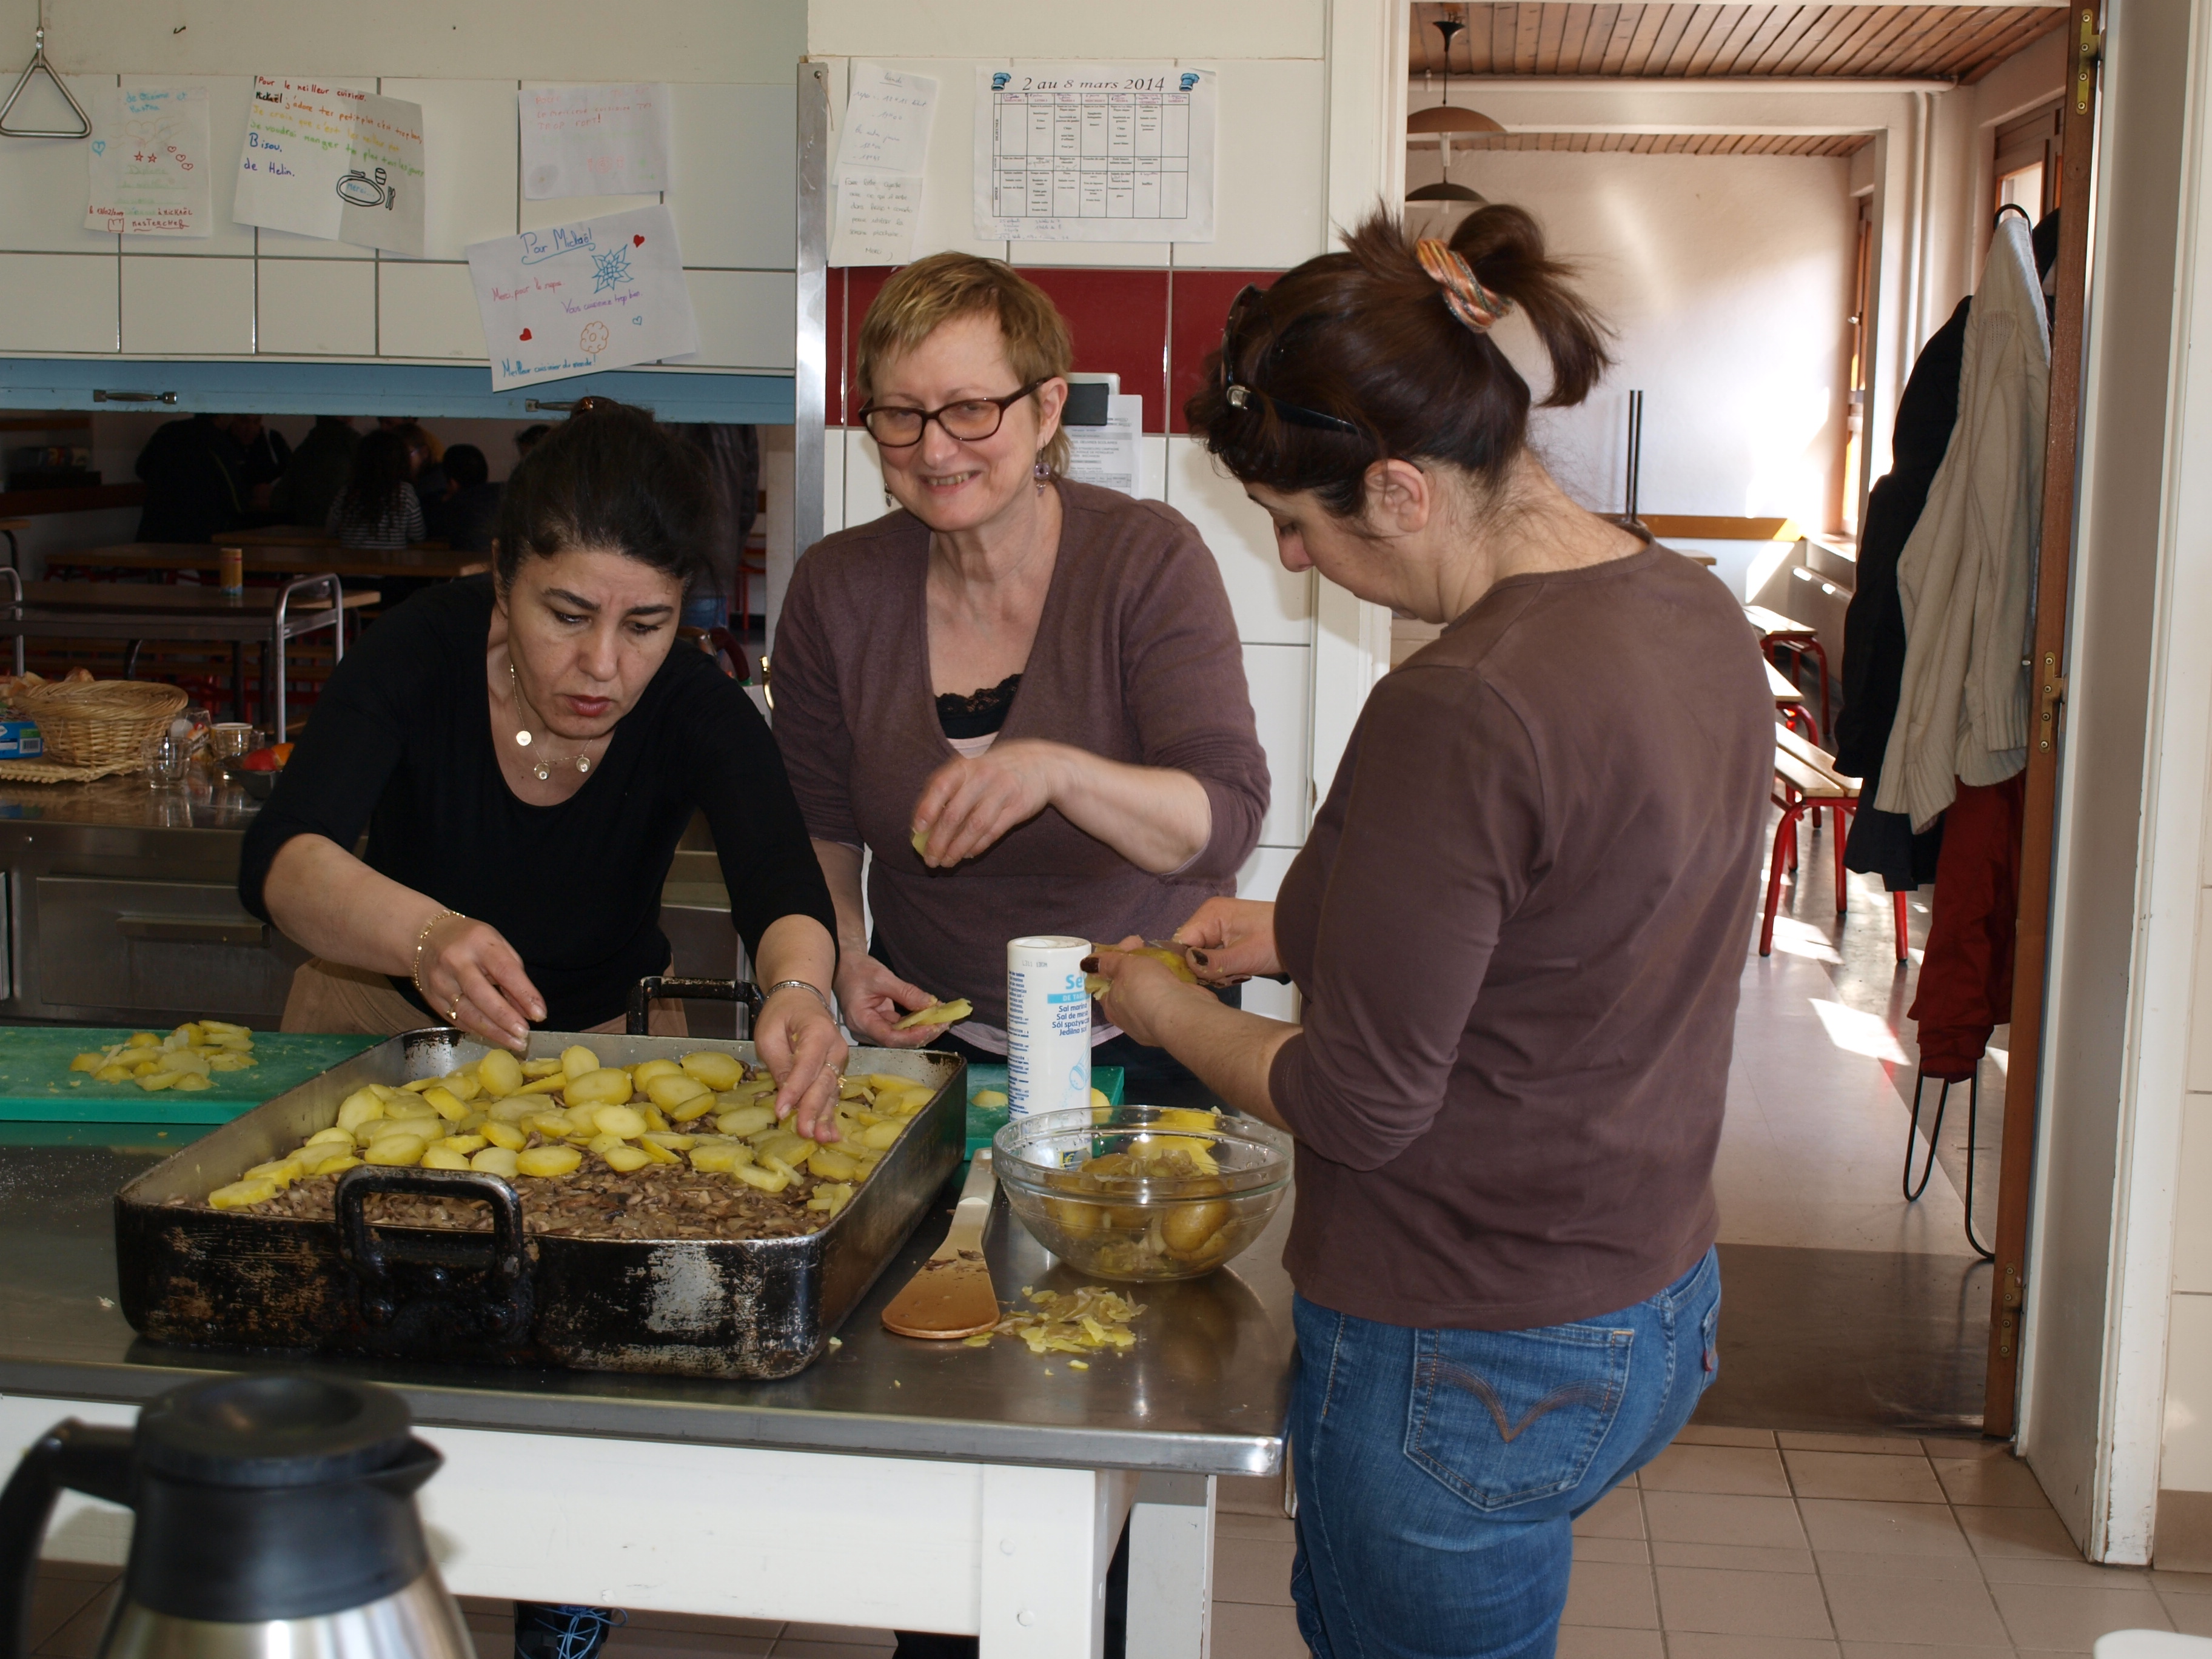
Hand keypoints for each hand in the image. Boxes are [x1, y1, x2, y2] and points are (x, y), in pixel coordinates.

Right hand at [417, 914, 545, 1053]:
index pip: (505, 971)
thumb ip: (513, 974)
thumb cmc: (470, 940)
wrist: (424, 938)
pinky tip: (495, 1037)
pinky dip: (479, 1030)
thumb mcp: (496, 945)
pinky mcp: (432, 999)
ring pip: (467, 1013)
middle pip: (482, 995)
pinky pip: (457, 1019)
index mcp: (479, 943)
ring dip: (493, 1032)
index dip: (523, 994)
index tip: (539, 1014)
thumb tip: (528, 1009)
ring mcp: (441, 982)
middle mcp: (456, 962)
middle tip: (524, 1034)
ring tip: (514, 1042)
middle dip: (505, 1018)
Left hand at [754, 983, 848, 1141]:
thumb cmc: (782, 1013)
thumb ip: (778, 1063)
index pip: (805, 1066)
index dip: (794, 1090)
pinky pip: (832, 1093)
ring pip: (831, 1091)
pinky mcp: (836, 1070)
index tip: (782, 1111)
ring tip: (821, 1139)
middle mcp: (835, 1047)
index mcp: (817, 1032)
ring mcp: (839, 1060)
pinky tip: (831, 1134)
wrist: (802, 998)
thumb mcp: (769, 1033)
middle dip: (813, 1109)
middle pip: (823, 1082)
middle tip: (805, 1132)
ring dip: (825, 1116)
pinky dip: (830, 1114)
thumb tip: (784, 1094)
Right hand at [833, 952, 940, 1047]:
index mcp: (861, 1021)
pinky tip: (932, 1015)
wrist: (845, 965)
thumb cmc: (857, 970)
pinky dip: (917, 1022)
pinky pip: (901, 1027)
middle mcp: (865, 1031)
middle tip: (945, 1022)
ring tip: (943, 1018)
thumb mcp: (882, 978)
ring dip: (923, 1028)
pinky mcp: (880, 1023)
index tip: (934, 1026)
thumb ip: (906, 993)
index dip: (914, 1036)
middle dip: (923, 1033)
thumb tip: (931, 1004)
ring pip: (902, 1036)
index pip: (890, 1038)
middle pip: (898, 1041)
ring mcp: (873, 1029)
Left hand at [910, 740, 1062, 867]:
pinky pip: (994, 831)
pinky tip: (968, 854)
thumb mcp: (971, 769)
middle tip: (930, 859)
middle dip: (939, 841)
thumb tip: (922, 827)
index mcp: (965, 766)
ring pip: (974, 826)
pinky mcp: (1018, 807)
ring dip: (957, 848)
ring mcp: (1002, 791)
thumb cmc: (994, 770)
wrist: (1040, 764)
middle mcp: (982, 776)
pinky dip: (978, 845)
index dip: (927, 809)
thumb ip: (948, 791)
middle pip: (955, 814)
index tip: (917, 830)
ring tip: (946, 861)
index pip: (940, 786)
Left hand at [1084, 935, 1208, 1047]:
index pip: (1104, 982)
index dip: (1111, 961)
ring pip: (1146, 992)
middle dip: (1132, 963)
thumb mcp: (1124, 967)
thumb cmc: (1147, 989)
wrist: (1183, 1014)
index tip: (1124, 946)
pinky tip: (1173, 972)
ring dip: (1150, 973)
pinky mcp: (1171, 1020)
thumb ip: (1107, 963)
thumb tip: (1085, 965)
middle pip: (1126, 985)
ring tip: (1159, 955)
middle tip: (1141, 943)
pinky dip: (1166, 984)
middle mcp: (1128, 1019)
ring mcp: (1151, 1022)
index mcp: (1111, 1007)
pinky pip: (1164, 997)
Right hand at [1174, 897, 1281, 983]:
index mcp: (1210, 914)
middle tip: (1223, 976)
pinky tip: (1237, 969)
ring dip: (1213, 969)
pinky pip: (1213, 953)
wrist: (1304, 934)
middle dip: (1201, 968)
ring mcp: (1219, 924)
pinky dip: (1221, 965)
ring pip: (1201, 953)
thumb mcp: (1245, 956)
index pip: (1181, 941)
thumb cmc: (1280, 939)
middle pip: (1189, 948)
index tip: (1196, 981)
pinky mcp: (1228, 934)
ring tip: (1235, 972)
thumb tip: (1188, 966)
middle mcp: (1210, 915)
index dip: (1184, 964)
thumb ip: (1214, 963)